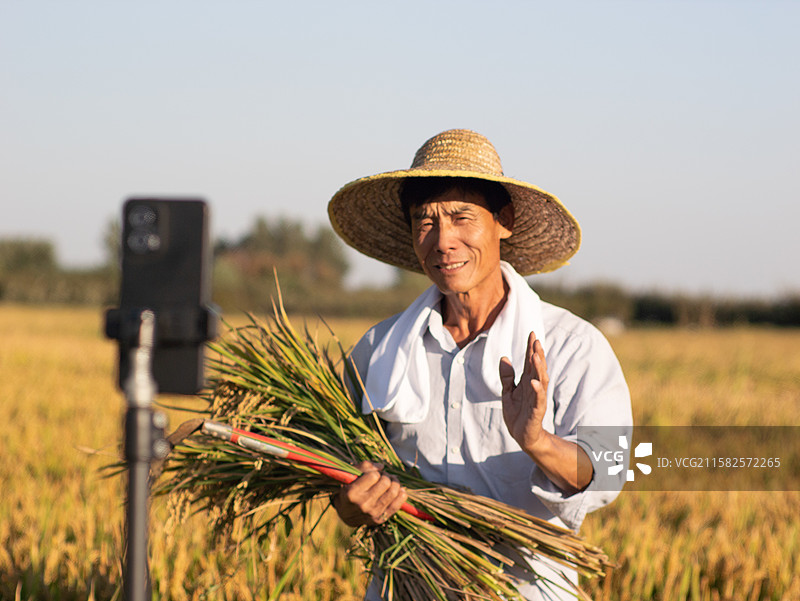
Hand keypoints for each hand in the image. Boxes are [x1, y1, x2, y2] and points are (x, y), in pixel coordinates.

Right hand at [332, 461, 407, 526]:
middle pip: (385, 483)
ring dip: (395, 483)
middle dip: (387, 476)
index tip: (373, 475)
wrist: (345, 514)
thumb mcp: (350, 476)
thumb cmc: (348, 489)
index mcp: (352, 493)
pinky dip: (401, 495)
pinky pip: (397, 505)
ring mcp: (372, 513)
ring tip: (391, 481)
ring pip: (393, 493)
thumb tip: (382, 466)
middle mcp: (362, 504)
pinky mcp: (380, 519)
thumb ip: (365, 467)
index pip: (373, 476)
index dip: (376, 472)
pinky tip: (400, 490)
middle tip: (384, 476)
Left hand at [499, 331, 548, 453]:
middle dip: (537, 354)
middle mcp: (534, 387)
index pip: (530, 362)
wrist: (522, 436)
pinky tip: (534, 382)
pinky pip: (538, 399)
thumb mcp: (507, 392)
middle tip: (536, 340)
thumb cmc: (516, 413)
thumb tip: (504, 357)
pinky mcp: (536, 411)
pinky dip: (537, 390)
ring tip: (536, 355)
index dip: (530, 348)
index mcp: (527, 381)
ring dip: (539, 368)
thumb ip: (506, 376)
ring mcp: (537, 398)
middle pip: (537, 368)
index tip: (531, 333)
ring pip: (541, 380)